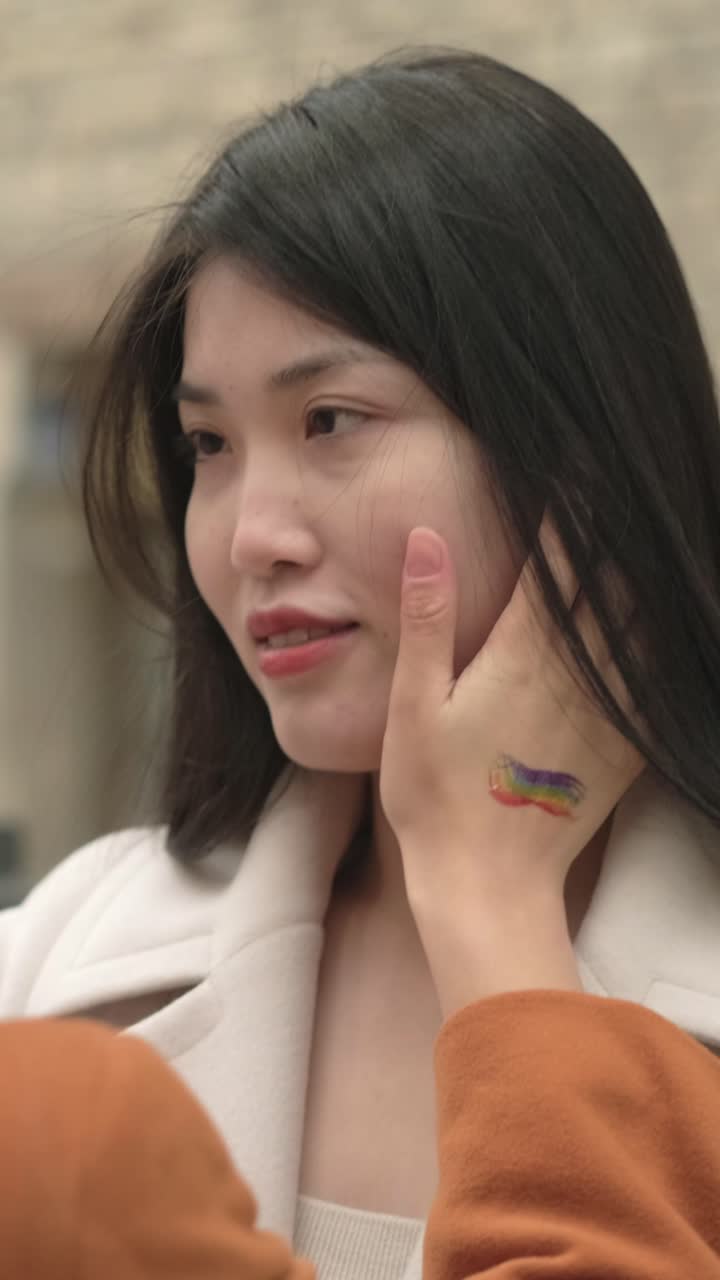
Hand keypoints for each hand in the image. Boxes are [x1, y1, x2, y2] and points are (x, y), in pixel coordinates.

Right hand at [379, 516, 645, 1013]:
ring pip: (645, 621)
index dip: (574, 505)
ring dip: (647, 574)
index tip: (583, 464)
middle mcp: (580, 674)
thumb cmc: (436, 798)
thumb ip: (427, 620)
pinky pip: (658, 674)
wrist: (490, 885)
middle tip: (627, 482)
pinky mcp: (629, 744)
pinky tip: (666, 612)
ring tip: (651, 532)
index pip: (561, 558)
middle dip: (619, 529)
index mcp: (524, 654)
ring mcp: (612, 710)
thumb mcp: (412, 708)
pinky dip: (663, 633)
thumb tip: (428, 539)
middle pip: (616, 580)